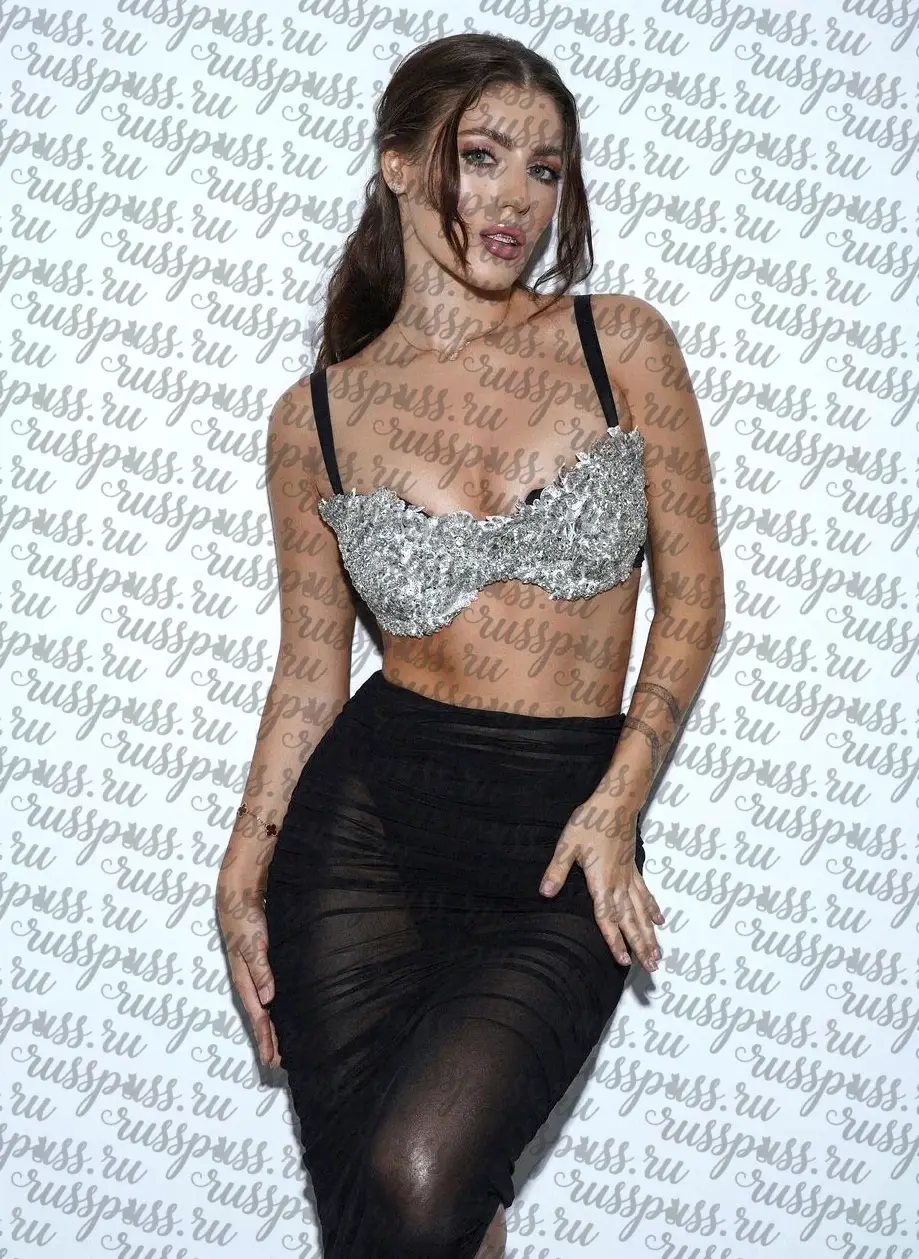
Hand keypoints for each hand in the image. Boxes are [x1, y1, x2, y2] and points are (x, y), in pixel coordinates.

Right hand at [216, 878, 280, 1067]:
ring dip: (271, 1026)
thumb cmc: (245, 919)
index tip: (272, 1059)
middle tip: (276, 1063)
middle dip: (267, 1039)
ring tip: (278, 1046)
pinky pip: (267, 991)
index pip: (258, 1015)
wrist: (238, 895)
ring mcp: (254, 971)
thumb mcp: (254, 944)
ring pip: (264, 1006)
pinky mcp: (261, 962)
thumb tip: (268, 1000)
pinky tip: (279, 1011)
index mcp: (245, 979)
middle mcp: (249, 979)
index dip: (265, 1038)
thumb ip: (261, 970)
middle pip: (260, 1016)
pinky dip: (273, 1006)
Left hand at [538, 818, 663, 970]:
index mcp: (601, 881)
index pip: (607, 917)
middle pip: (629, 920)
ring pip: (640, 911)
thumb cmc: (590, 821)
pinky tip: (659, 921)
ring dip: (649, 934)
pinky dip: (652, 908)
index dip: (614, 940)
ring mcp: (629, 877)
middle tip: (652, 968)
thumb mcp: (567, 844)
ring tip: (658, 954)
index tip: (623, 961)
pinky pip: (644, 894)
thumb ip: (557, 870)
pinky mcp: (633, 868)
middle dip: (640, 945)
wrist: (616, 802)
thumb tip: (545, 893)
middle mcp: (618, 883)